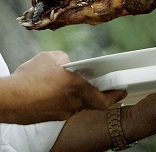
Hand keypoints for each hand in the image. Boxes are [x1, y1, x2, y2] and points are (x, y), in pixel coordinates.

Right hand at [2, 51, 125, 123]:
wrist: (6, 99)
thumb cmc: (27, 78)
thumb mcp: (50, 58)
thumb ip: (66, 61)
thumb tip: (68, 65)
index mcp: (77, 87)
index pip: (103, 98)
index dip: (116, 96)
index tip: (123, 92)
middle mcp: (72, 103)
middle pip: (92, 103)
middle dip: (97, 95)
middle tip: (101, 89)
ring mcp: (61, 113)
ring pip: (76, 106)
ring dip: (75, 97)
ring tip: (65, 86)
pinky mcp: (49, 119)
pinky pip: (61, 109)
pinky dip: (61, 102)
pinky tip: (51, 93)